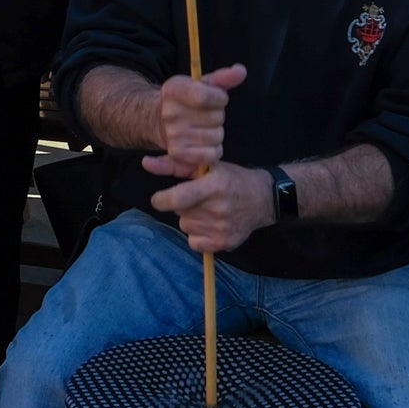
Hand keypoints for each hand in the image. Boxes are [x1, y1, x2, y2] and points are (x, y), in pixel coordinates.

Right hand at [143, 63, 246, 179]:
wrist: (158, 120)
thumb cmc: (187, 100)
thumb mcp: (201, 84)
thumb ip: (223, 78)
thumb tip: (241, 71)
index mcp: (173, 90)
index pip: (205, 96)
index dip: (219, 98)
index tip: (217, 98)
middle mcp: (169, 113)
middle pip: (216, 118)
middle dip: (218, 115)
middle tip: (207, 115)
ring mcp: (172, 134)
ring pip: (217, 136)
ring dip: (217, 133)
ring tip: (205, 128)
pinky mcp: (178, 153)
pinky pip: (211, 154)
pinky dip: (214, 149)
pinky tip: (205, 142)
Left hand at [150, 163, 274, 253]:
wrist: (263, 199)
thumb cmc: (231, 178)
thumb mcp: (206, 166)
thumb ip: (174, 165)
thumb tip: (145, 163)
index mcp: (214, 185)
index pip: (178, 198)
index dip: (162, 200)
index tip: (160, 199)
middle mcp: (219, 208)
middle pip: (180, 212)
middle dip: (183, 205)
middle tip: (200, 198)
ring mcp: (223, 228)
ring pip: (186, 226)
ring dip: (191, 219)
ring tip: (208, 210)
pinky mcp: (225, 243)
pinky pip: (194, 243)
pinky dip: (198, 235)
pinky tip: (211, 224)